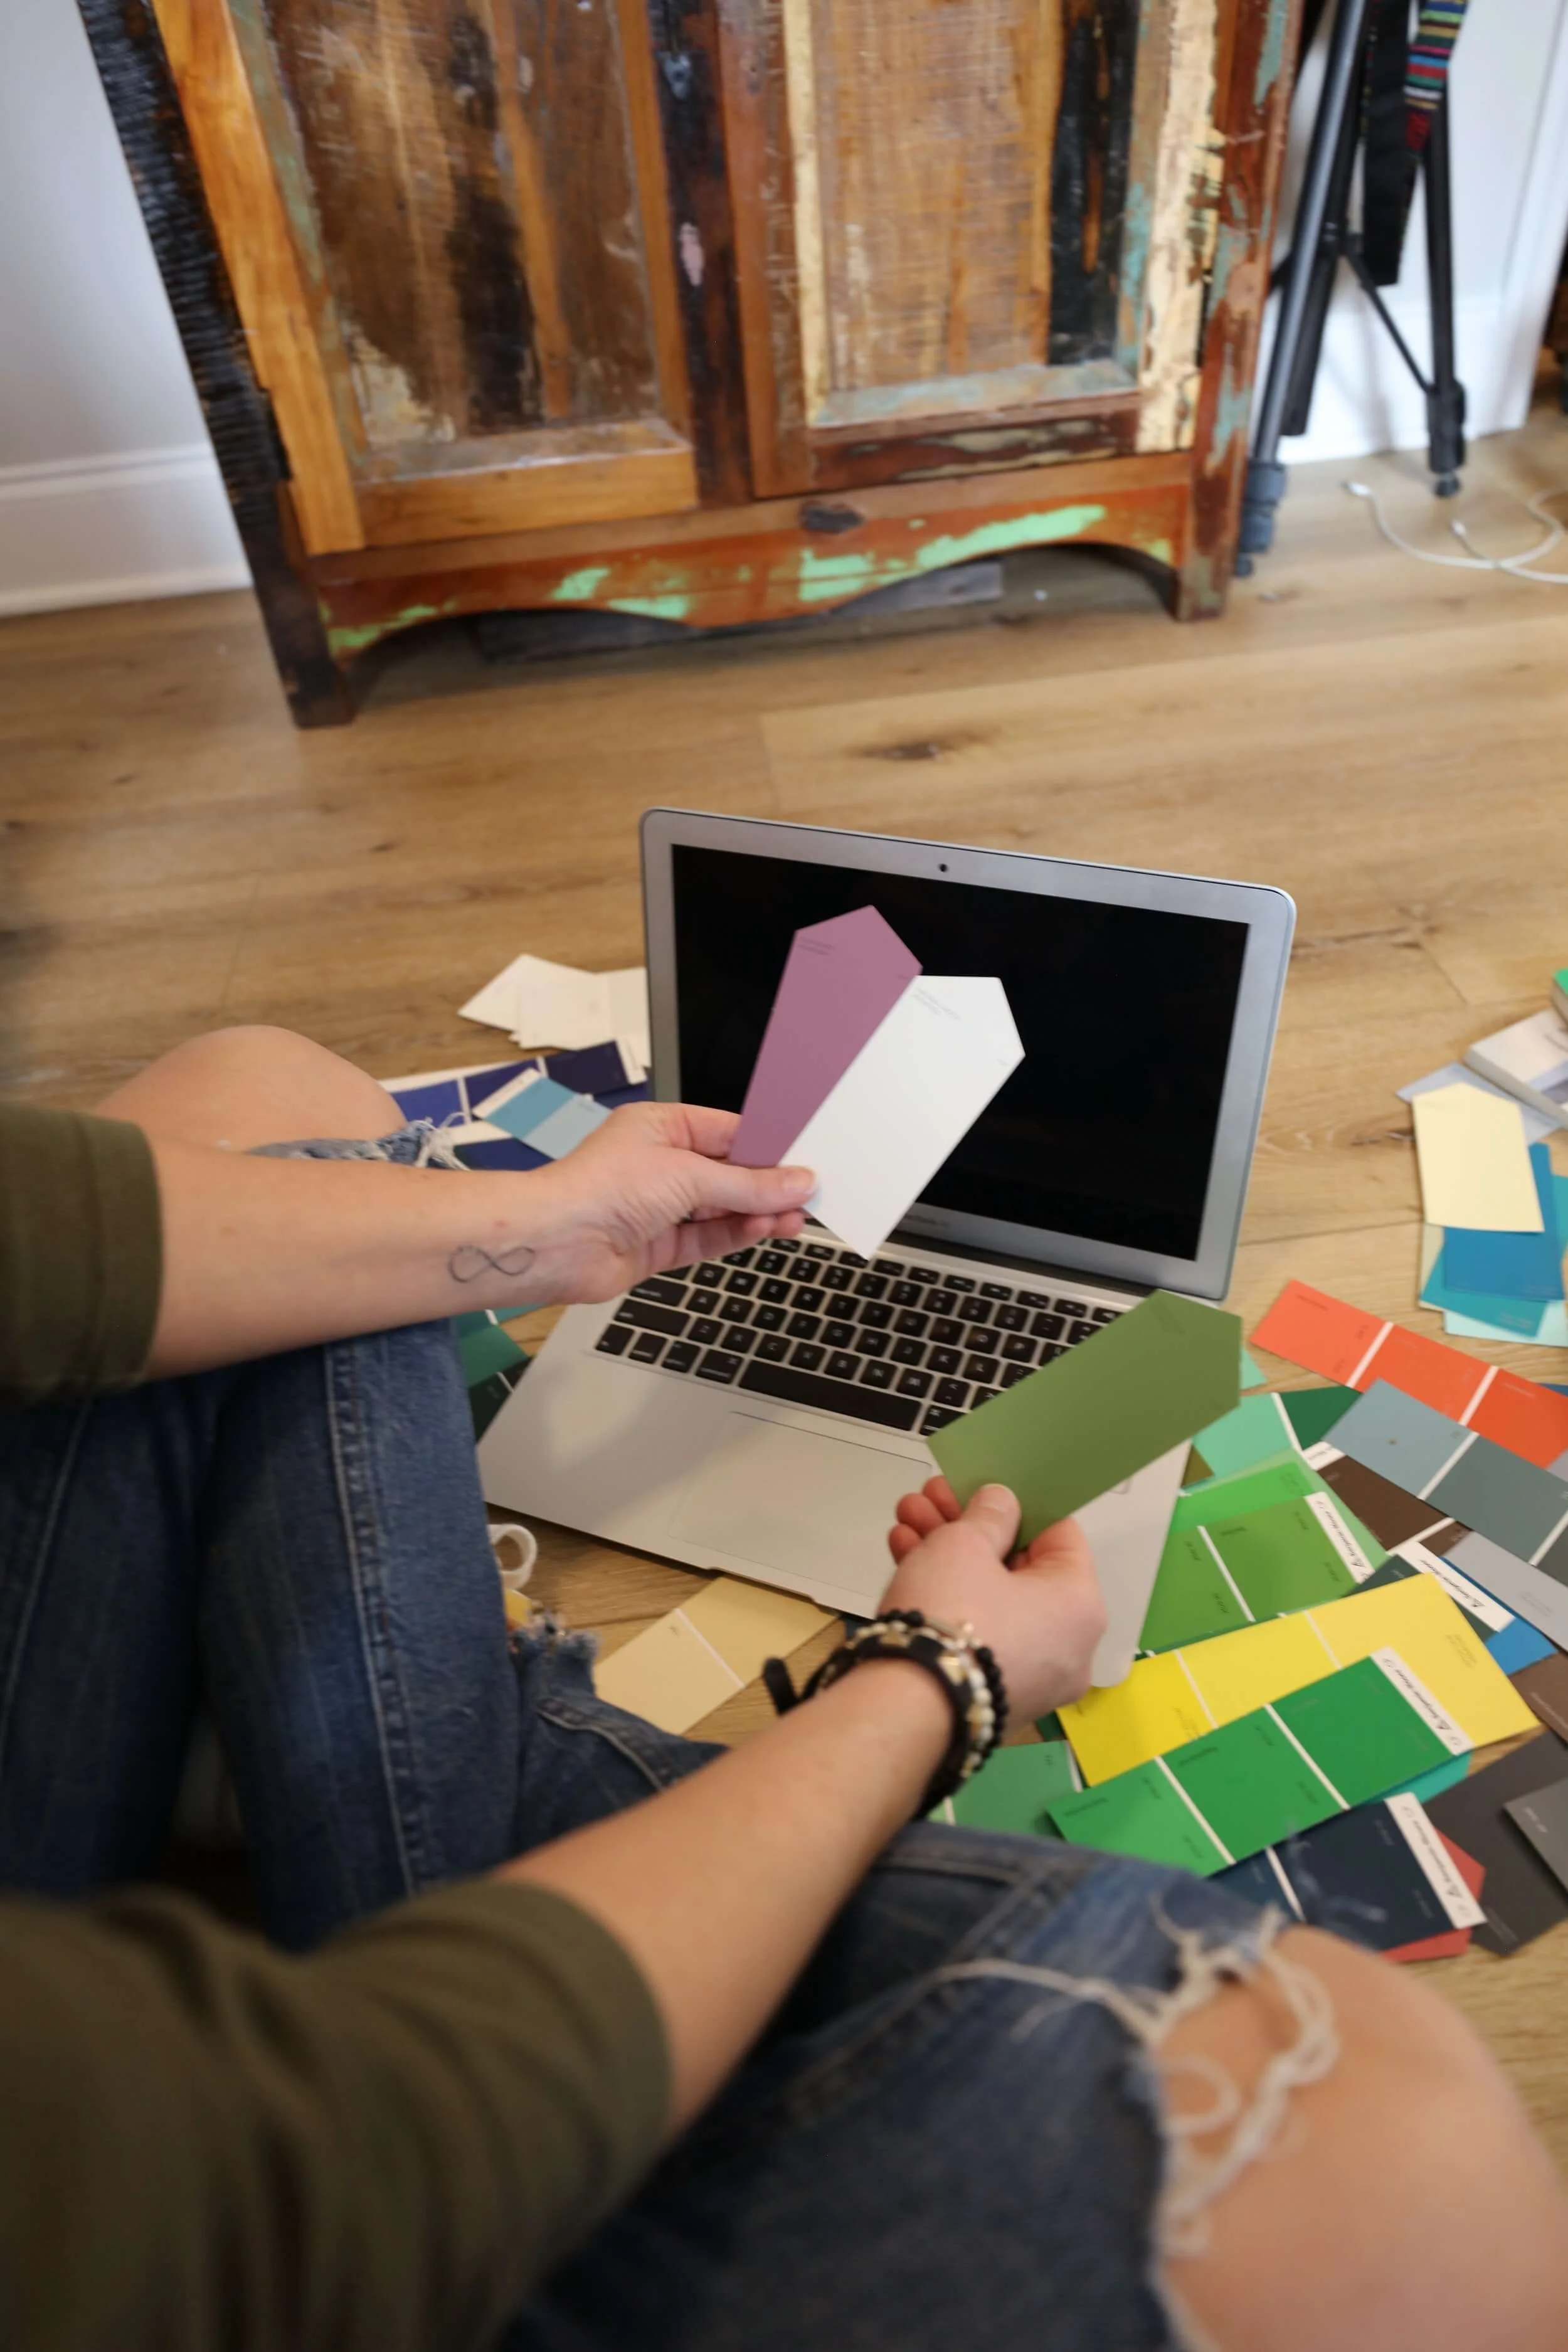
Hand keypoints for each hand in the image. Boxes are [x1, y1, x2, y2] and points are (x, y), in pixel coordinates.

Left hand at [527, 1101, 813, 1301]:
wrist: (554, 1243)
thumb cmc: (599, 1189)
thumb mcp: (688, 1176)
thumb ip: (747, 1185)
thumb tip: (793, 1182)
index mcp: (662, 1127)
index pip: (729, 1132)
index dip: (768, 1146)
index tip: (804, 1158)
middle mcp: (659, 1164)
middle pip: (728, 1173)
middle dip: (767, 1184)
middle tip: (809, 1192)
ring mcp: (658, 1207)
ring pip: (721, 1209)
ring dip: (757, 1212)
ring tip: (795, 1217)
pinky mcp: (657, 1245)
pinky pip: (706, 1238)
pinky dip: (736, 1235)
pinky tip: (765, 1229)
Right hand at [882, 1476, 1104, 1722]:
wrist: (905, 1708)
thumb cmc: (952, 1614)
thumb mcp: (966, 1544)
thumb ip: (989, 1515)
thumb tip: (1003, 1503)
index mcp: (1081, 1605)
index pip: (1059, 1535)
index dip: (1015, 1504)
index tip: (978, 1489)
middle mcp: (1069, 1647)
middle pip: (1018, 1568)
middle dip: (968, 1529)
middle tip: (930, 1500)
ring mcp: (1031, 1679)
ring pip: (992, 1600)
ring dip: (948, 1557)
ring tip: (905, 1522)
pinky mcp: (993, 1698)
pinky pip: (979, 1635)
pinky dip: (948, 1601)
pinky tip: (904, 1560)